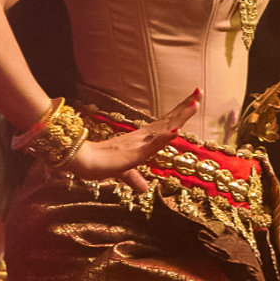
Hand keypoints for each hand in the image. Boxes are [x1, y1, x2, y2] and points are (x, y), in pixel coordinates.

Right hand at [69, 89, 199, 193]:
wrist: (80, 161)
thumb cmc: (99, 163)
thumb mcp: (123, 173)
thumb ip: (134, 178)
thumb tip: (143, 189)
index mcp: (143, 139)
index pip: (166, 123)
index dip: (180, 112)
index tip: (194, 99)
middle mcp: (143, 137)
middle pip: (168, 120)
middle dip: (185, 107)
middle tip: (199, 91)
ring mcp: (139, 143)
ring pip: (163, 128)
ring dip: (179, 117)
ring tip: (195, 104)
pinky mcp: (133, 153)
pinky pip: (150, 146)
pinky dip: (163, 139)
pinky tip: (175, 132)